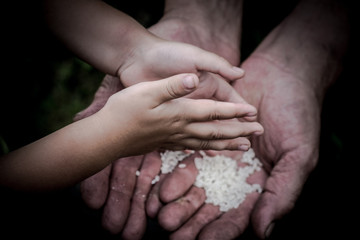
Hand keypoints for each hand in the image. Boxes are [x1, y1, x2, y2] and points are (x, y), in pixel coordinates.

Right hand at [118, 11, 246, 237]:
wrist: (106, 137)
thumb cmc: (124, 111)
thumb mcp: (147, 91)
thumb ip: (172, 85)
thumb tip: (194, 78)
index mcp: (180, 113)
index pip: (214, 113)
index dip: (235, 112)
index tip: (254, 113)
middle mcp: (181, 129)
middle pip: (217, 132)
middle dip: (240, 132)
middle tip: (258, 133)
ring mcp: (173, 139)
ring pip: (207, 143)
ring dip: (228, 144)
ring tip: (243, 148)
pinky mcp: (164, 144)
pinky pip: (192, 148)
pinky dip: (205, 149)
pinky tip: (208, 150)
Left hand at [155, 51, 321, 238]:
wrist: (283, 74)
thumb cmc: (298, 115)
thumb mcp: (297, 156)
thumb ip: (282, 193)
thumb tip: (263, 232)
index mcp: (258, 182)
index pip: (235, 214)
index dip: (217, 230)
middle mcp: (236, 171)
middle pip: (210, 201)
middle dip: (190, 217)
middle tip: (170, 228)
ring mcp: (220, 152)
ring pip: (194, 180)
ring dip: (178, 196)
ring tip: (159, 210)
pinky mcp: (205, 132)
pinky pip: (187, 151)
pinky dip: (174, 166)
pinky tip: (159, 181)